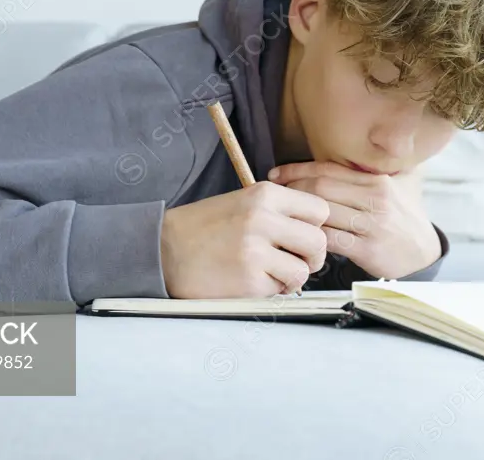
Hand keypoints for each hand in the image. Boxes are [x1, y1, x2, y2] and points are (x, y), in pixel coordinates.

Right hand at [160, 182, 329, 298]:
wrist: (164, 250)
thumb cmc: (205, 228)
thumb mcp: (244, 202)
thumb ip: (279, 211)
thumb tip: (316, 230)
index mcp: (265, 194)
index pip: (319, 209)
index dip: (316, 227)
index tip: (303, 237)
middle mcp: (262, 218)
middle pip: (318, 242)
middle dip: (313, 258)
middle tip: (297, 262)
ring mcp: (255, 250)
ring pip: (303, 270)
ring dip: (292, 278)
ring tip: (271, 273)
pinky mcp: (248, 280)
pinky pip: (279, 290)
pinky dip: (270, 291)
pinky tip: (250, 281)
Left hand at [267, 161, 440, 278]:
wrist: (424, 251)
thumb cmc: (404, 215)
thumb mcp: (399, 183)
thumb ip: (376, 166)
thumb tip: (362, 142)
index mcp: (376, 180)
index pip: (329, 168)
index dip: (297, 169)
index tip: (276, 173)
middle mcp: (375, 199)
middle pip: (322, 187)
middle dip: (292, 189)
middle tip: (273, 194)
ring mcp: (372, 225)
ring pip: (324, 212)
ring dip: (298, 213)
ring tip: (280, 214)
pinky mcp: (368, 249)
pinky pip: (331, 240)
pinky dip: (312, 237)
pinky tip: (298, 237)